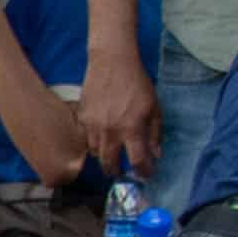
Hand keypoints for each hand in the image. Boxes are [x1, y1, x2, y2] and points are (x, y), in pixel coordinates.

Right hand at [78, 51, 162, 178]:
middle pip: (110, 163)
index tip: (146, 174)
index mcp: (132, 128)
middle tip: (120, 172)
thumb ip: (155, 133)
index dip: (143, 171)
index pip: (137, 160)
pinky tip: (100, 137)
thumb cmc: (137, 83)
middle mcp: (110, 131)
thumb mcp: (154, 107)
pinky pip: (86, 138)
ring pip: (95, 152)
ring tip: (110, 154)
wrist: (112, 63)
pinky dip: (93, 142)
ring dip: (103, 156)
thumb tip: (155, 154)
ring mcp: (93, 125)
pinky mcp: (82, 118)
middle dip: (116, 172)